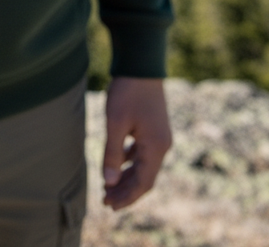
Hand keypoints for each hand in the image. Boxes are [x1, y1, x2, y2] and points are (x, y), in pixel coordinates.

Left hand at [102, 77, 171, 209]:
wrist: (141, 62)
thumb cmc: (127, 91)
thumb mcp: (115, 123)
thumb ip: (113, 154)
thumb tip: (109, 182)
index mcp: (156, 147)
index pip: (143, 183)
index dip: (126, 197)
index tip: (109, 205)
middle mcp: (162, 145)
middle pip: (145, 177)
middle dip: (126, 191)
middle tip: (105, 200)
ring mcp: (160, 136)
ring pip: (144, 165)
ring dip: (127, 177)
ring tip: (109, 185)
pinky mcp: (154, 127)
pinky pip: (144, 152)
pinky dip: (131, 161)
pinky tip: (119, 162)